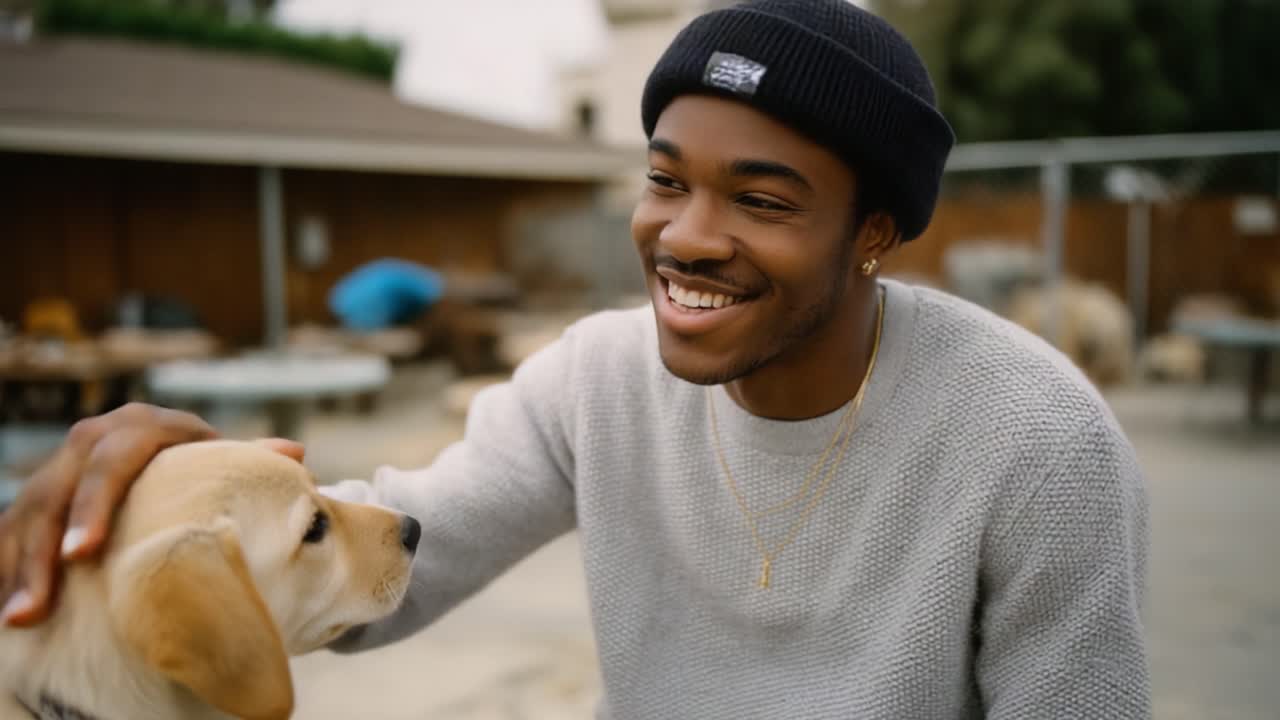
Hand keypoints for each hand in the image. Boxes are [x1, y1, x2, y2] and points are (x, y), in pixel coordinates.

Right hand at [0, 403, 304, 626]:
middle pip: (57, 491)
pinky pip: (9, 532)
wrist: (166, 458)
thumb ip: (249, 460)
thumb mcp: (220, 458)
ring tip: (20, 617)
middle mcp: (92, 439)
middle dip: (43, 546)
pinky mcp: (38, 499)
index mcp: (141, 425)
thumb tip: (295, 454)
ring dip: (18, 566)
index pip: (111, 460)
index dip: (92, 505)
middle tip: (40, 600)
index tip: (83, 553)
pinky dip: (7, 568)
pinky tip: (10, 610)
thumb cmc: (203, 464)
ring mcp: (59, 468)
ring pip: (26, 514)